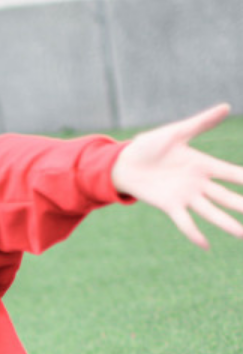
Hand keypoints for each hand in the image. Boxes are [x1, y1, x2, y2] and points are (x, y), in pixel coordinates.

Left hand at [111, 103, 242, 248]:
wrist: (122, 162)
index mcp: (203, 165)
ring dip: (228, 224)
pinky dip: (194, 234)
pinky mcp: (169, 205)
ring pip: (212, 212)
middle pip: (228, 197)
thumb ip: (200, 123)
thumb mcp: (176, 132)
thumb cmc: (148, 145)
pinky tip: (206, 246)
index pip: (234, 175)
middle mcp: (198, 183)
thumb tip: (226, 107)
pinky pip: (185, 222)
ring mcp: (185, 196)